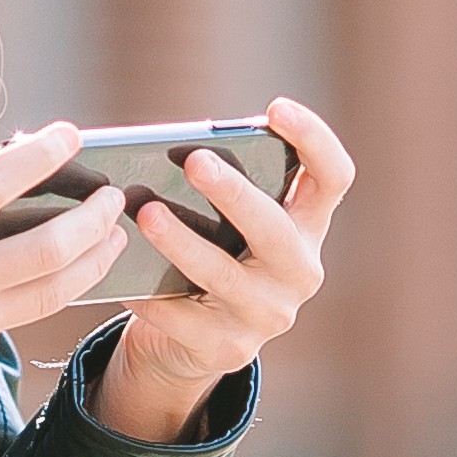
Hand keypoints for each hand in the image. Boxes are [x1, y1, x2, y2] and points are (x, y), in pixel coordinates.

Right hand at [0, 125, 130, 456]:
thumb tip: (2, 166)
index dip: (41, 154)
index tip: (71, 134)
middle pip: (46, 249)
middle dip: (93, 219)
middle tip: (114, 198)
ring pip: (47, 295)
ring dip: (91, 262)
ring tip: (111, 237)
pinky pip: (6, 324)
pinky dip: (24, 297)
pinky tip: (28, 282)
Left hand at [93, 99, 358, 442]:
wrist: (191, 342)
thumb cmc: (210, 256)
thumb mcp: (228, 224)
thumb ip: (222, 189)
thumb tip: (172, 152)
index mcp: (307, 227)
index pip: (332, 178)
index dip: (314, 140)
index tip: (276, 108)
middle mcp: (299, 271)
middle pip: (276, 229)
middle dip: (234, 194)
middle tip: (193, 161)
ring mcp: (268, 314)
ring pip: (224, 275)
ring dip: (182, 242)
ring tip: (146, 214)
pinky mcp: (228, 348)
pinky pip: (184, 319)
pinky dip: (151, 297)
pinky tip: (124, 280)